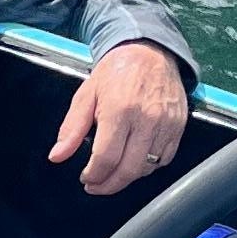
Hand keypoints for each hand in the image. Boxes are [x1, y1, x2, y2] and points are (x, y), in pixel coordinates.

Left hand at [51, 41, 188, 199]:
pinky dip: (149, 167)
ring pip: (148, 168)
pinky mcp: (179, 126)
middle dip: (109, 185)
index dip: (94, 175)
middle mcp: (146, 119)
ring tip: (113, 172)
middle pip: (129, 170)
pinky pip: (165, 159)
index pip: (106, 158)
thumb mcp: (86, 94)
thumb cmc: (116, 72)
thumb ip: (71, 128)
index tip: (85, 178)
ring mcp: (166, 124)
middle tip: (96, 185)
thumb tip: (57, 156)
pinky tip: (134, 161)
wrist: (150, 52)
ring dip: (128, 177)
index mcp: (119, 110)